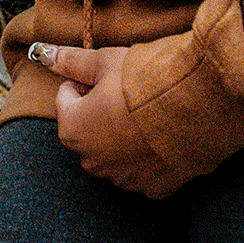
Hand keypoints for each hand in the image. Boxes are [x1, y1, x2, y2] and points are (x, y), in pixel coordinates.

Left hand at [29, 41, 175, 195]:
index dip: (84, 81)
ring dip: (122, 134)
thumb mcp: (104, 61)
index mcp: (73, 130)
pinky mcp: (154, 189)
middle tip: (126, 90)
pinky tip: (163, 133)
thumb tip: (44, 54)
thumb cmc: (145, 79)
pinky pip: (143, 170)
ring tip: (147, 110)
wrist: (199, 105)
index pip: (66, 98)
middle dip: (99, 110)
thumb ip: (71, 61)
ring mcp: (124, 179)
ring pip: (114, 152)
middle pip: (87, 128)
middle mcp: (92, 162)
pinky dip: (148, 155)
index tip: (106, 74)